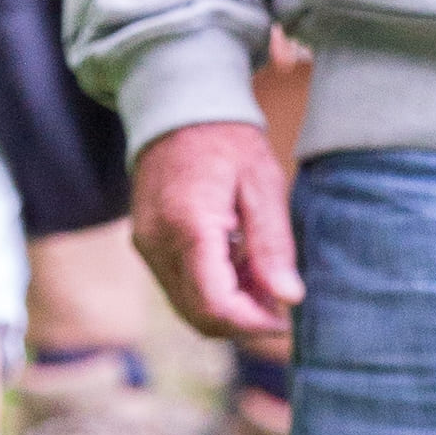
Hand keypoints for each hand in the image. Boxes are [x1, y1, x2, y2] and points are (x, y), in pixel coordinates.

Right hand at [131, 118, 301, 341]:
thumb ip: (273, 245)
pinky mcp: (147, 246)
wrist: (179, 110)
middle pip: (199, 316)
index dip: (253, 323)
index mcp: (189, 227)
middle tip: (278, 301)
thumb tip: (289, 298)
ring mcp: (147, 247)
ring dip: (228, 309)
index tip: (285, 318)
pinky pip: (178, 287)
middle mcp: (158, 244)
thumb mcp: (263, 184)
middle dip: (243, 322)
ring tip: (261, 279)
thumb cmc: (228, 142)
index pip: (216, 305)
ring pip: (187, 307)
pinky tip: (237, 267)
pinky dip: (210, 292)